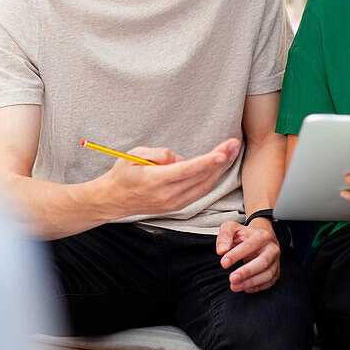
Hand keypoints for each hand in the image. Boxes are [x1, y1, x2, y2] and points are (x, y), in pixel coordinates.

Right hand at [102, 139, 240, 217]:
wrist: (114, 199)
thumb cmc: (123, 173)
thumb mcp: (134, 155)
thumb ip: (158, 154)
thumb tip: (180, 159)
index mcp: (154, 180)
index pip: (187, 171)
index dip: (207, 162)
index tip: (222, 153)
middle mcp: (167, 195)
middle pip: (201, 177)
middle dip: (221, 160)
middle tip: (234, 143)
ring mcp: (174, 203)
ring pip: (204, 186)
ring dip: (221, 169)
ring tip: (232, 151)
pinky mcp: (177, 206)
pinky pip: (200, 192)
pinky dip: (213, 178)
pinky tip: (220, 166)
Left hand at [215, 217, 279, 292]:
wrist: (260, 239)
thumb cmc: (245, 235)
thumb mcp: (231, 228)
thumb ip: (224, 236)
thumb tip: (221, 250)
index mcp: (262, 235)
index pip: (251, 245)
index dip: (237, 255)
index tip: (224, 263)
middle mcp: (272, 248)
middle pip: (263, 262)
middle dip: (247, 272)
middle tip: (232, 279)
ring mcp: (275, 261)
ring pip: (268, 274)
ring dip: (250, 282)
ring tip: (234, 286)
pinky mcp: (276, 271)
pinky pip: (270, 282)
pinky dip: (258, 287)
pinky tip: (246, 288)